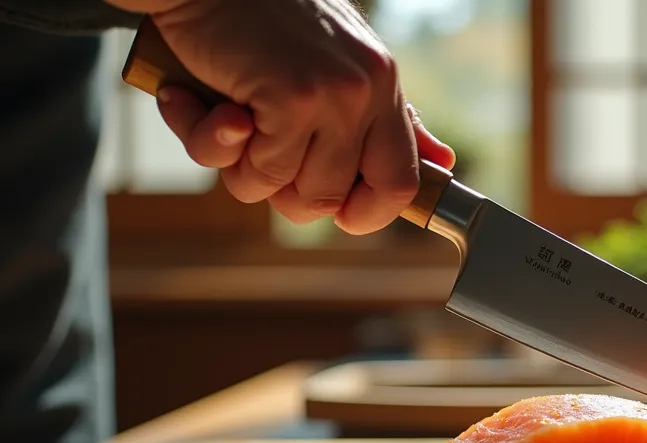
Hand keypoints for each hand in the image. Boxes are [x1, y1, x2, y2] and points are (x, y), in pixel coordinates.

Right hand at [108, 0, 455, 233]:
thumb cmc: (254, 21)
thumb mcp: (332, 64)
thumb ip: (385, 116)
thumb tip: (442, 163)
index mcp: (383, 84)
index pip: (403, 182)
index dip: (368, 213)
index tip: (337, 214)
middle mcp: (369, 90)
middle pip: (337, 200)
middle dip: (286, 196)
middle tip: (253, 150)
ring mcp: (335, 95)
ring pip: (292, 194)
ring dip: (243, 172)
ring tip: (226, 117)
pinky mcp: (292, 98)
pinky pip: (258, 172)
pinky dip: (216, 146)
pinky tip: (201, 100)